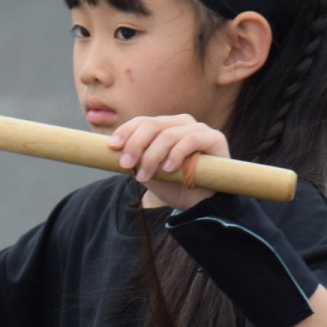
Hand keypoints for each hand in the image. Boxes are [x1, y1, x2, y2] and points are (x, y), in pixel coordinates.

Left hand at [107, 115, 227, 210]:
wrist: (198, 205)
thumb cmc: (173, 186)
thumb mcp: (148, 171)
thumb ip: (135, 158)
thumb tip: (112, 148)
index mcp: (165, 126)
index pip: (142, 121)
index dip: (125, 131)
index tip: (112, 147)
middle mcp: (181, 123)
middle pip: (152, 125)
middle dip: (135, 144)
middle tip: (126, 165)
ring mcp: (199, 129)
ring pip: (168, 134)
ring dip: (153, 156)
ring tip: (145, 176)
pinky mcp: (214, 138)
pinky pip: (191, 139)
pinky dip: (176, 153)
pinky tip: (168, 168)